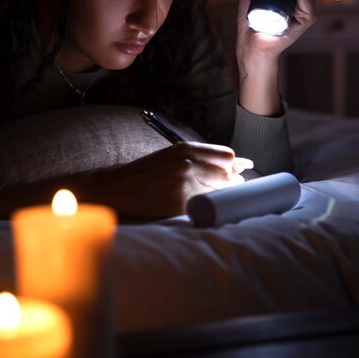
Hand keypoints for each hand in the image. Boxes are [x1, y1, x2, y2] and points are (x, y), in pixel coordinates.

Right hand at [82, 142, 253, 219]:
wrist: (117, 189)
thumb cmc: (143, 174)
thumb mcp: (169, 157)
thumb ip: (195, 159)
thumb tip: (227, 166)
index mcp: (185, 149)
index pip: (226, 155)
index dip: (235, 164)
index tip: (241, 169)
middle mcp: (188, 164)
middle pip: (228, 174)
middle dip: (235, 181)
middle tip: (238, 185)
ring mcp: (185, 185)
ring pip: (220, 191)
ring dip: (226, 195)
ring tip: (226, 197)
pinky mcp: (181, 205)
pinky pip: (206, 206)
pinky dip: (211, 207)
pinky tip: (211, 208)